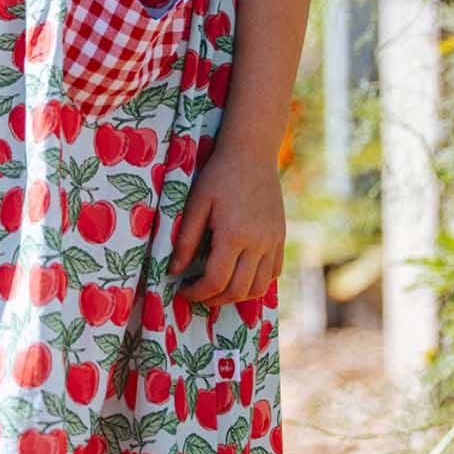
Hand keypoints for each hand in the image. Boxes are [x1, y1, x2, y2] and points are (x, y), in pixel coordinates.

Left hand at [167, 142, 284, 305]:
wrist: (252, 153)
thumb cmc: (218, 175)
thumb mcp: (195, 204)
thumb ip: (185, 241)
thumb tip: (173, 271)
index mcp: (234, 235)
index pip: (216, 281)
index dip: (197, 294)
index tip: (182, 292)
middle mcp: (258, 243)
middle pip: (238, 290)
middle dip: (214, 300)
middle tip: (197, 294)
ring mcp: (273, 241)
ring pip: (260, 287)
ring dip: (237, 296)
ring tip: (217, 289)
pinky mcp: (280, 237)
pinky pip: (273, 272)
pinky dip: (257, 282)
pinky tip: (239, 274)